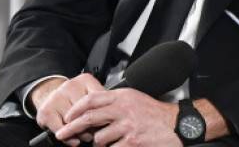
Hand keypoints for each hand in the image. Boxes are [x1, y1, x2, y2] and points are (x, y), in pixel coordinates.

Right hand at [33, 73, 104, 141]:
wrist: (48, 95)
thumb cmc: (73, 99)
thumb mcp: (89, 97)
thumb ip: (99, 105)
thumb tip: (107, 123)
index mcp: (85, 80)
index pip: (98, 98)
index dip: (102, 114)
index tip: (105, 123)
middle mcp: (70, 85)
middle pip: (86, 110)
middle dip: (91, 126)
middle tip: (94, 133)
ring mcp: (57, 96)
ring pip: (73, 121)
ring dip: (80, 132)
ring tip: (83, 135)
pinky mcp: (46, 110)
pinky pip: (60, 129)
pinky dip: (67, 138)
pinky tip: (72, 138)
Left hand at [56, 87, 176, 146]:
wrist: (176, 125)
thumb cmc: (156, 114)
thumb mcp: (134, 100)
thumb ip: (115, 102)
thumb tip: (92, 110)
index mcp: (123, 96)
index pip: (92, 99)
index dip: (76, 109)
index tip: (68, 117)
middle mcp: (124, 109)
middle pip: (89, 118)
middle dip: (71, 127)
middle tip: (62, 134)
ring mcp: (127, 126)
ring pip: (99, 138)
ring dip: (101, 143)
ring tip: (112, 141)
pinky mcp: (132, 142)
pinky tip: (123, 145)